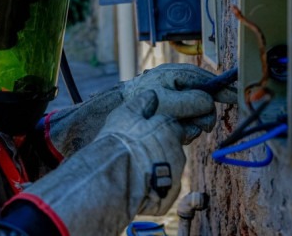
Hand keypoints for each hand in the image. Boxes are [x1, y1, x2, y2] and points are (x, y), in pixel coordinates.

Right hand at [96, 91, 186, 214]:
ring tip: (134, 169)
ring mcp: (174, 177)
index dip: (157, 130)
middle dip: (158, 150)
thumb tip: (151, 94)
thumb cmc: (119, 142)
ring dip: (156, 169)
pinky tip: (136, 184)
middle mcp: (178, 153)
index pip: (173, 127)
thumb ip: (141, 103)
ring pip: (168, 170)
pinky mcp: (168, 197)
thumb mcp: (126, 114)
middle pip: (171, 149)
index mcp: (170, 130)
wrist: (113, 177)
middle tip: (138, 152)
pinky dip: (153, 188)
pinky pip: (163, 190)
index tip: (144, 134)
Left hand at [123, 63, 236, 142]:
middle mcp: (181, 87)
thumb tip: (209, 103)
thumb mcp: (167, 101)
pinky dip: (182, 130)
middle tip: (200, 126)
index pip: (208, 81)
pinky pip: (187, 124)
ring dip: (191, 126)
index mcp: (179, 75)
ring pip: (198, 117)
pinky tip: (173, 132)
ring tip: (177, 129)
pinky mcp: (174, 113)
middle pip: (206, 103)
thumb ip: (190, 101)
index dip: (223, 90)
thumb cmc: (141, 101)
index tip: (235, 98)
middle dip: (203, 117)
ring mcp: (177, 101)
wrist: (121, 111)